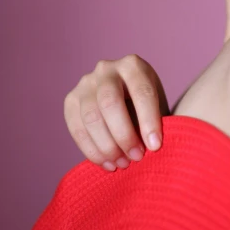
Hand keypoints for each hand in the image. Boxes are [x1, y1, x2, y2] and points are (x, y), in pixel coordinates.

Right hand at [64, 55, 170, 171]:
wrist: (125, 100)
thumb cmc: (146, 107)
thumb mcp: (157, 107)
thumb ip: (156, 122)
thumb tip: (152, 147)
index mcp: (133, 65)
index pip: (141, 92)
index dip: (149, 121)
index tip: (155, 147)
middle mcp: (106, 69)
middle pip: (110, 102)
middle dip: (124, 135)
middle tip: (137, 157)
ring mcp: (85, 83)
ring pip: (91, 117)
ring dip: (107, 146)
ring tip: (122, 164)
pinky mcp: (71, 100)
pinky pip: (76, 128)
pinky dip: (91, 151)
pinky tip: (107, 163)